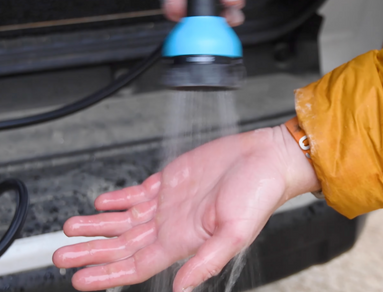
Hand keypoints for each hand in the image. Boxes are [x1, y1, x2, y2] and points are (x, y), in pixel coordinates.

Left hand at [53, 125, 318, 291]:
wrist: (266, 158)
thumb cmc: (259, 194)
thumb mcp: (236, 233)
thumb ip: (206, 261)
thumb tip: (180, 288)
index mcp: (184, 241)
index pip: (136, 265)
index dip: (107, 274)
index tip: (80, 280)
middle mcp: (172, 224)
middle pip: (122, 244)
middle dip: (91, 252)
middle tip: (61, 256)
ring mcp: (169, 202)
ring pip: (124, 219)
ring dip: (97, 224)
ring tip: (71, 228)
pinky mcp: (171, 179)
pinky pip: (137, 193)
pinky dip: (117, 198)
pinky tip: (103, 201)